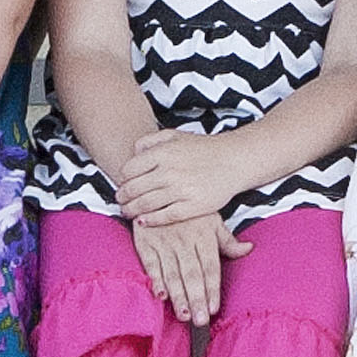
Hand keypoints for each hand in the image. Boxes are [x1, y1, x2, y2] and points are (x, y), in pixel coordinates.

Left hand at [113, 127, 246, 226]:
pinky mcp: (193, 206)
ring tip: (127, 212)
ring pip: (146, 204)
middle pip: (134, 189)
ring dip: (132, 210)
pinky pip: (165, 216)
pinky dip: (150, 220)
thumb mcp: (176, 136)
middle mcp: (169, 171)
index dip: (122, 179)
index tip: (122, 185)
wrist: (235, 161)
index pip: (129, 170)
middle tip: (120, 202)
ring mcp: (181, 190)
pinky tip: (144, 221)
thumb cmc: (204, 149)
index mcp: (163, 153)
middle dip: (123, 197)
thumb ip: (152, 141)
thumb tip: (133, 152)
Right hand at [133, 213, 248, 325]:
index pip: (210, 267)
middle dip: (196, 299)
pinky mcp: (146, 243)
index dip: (212, 289)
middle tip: (200, 320)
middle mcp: (184, 240)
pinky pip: (151, 264)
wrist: (159, 189)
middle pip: (192, 274)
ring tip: (184, 315)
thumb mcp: (213, 219)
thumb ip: (228, 240)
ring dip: (178, 295)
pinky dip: (155, 280)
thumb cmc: (190, 210)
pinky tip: (160, 295)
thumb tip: (248, 249)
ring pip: (172, 273)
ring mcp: (164, 242)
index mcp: (204, 236)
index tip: (214, 308)